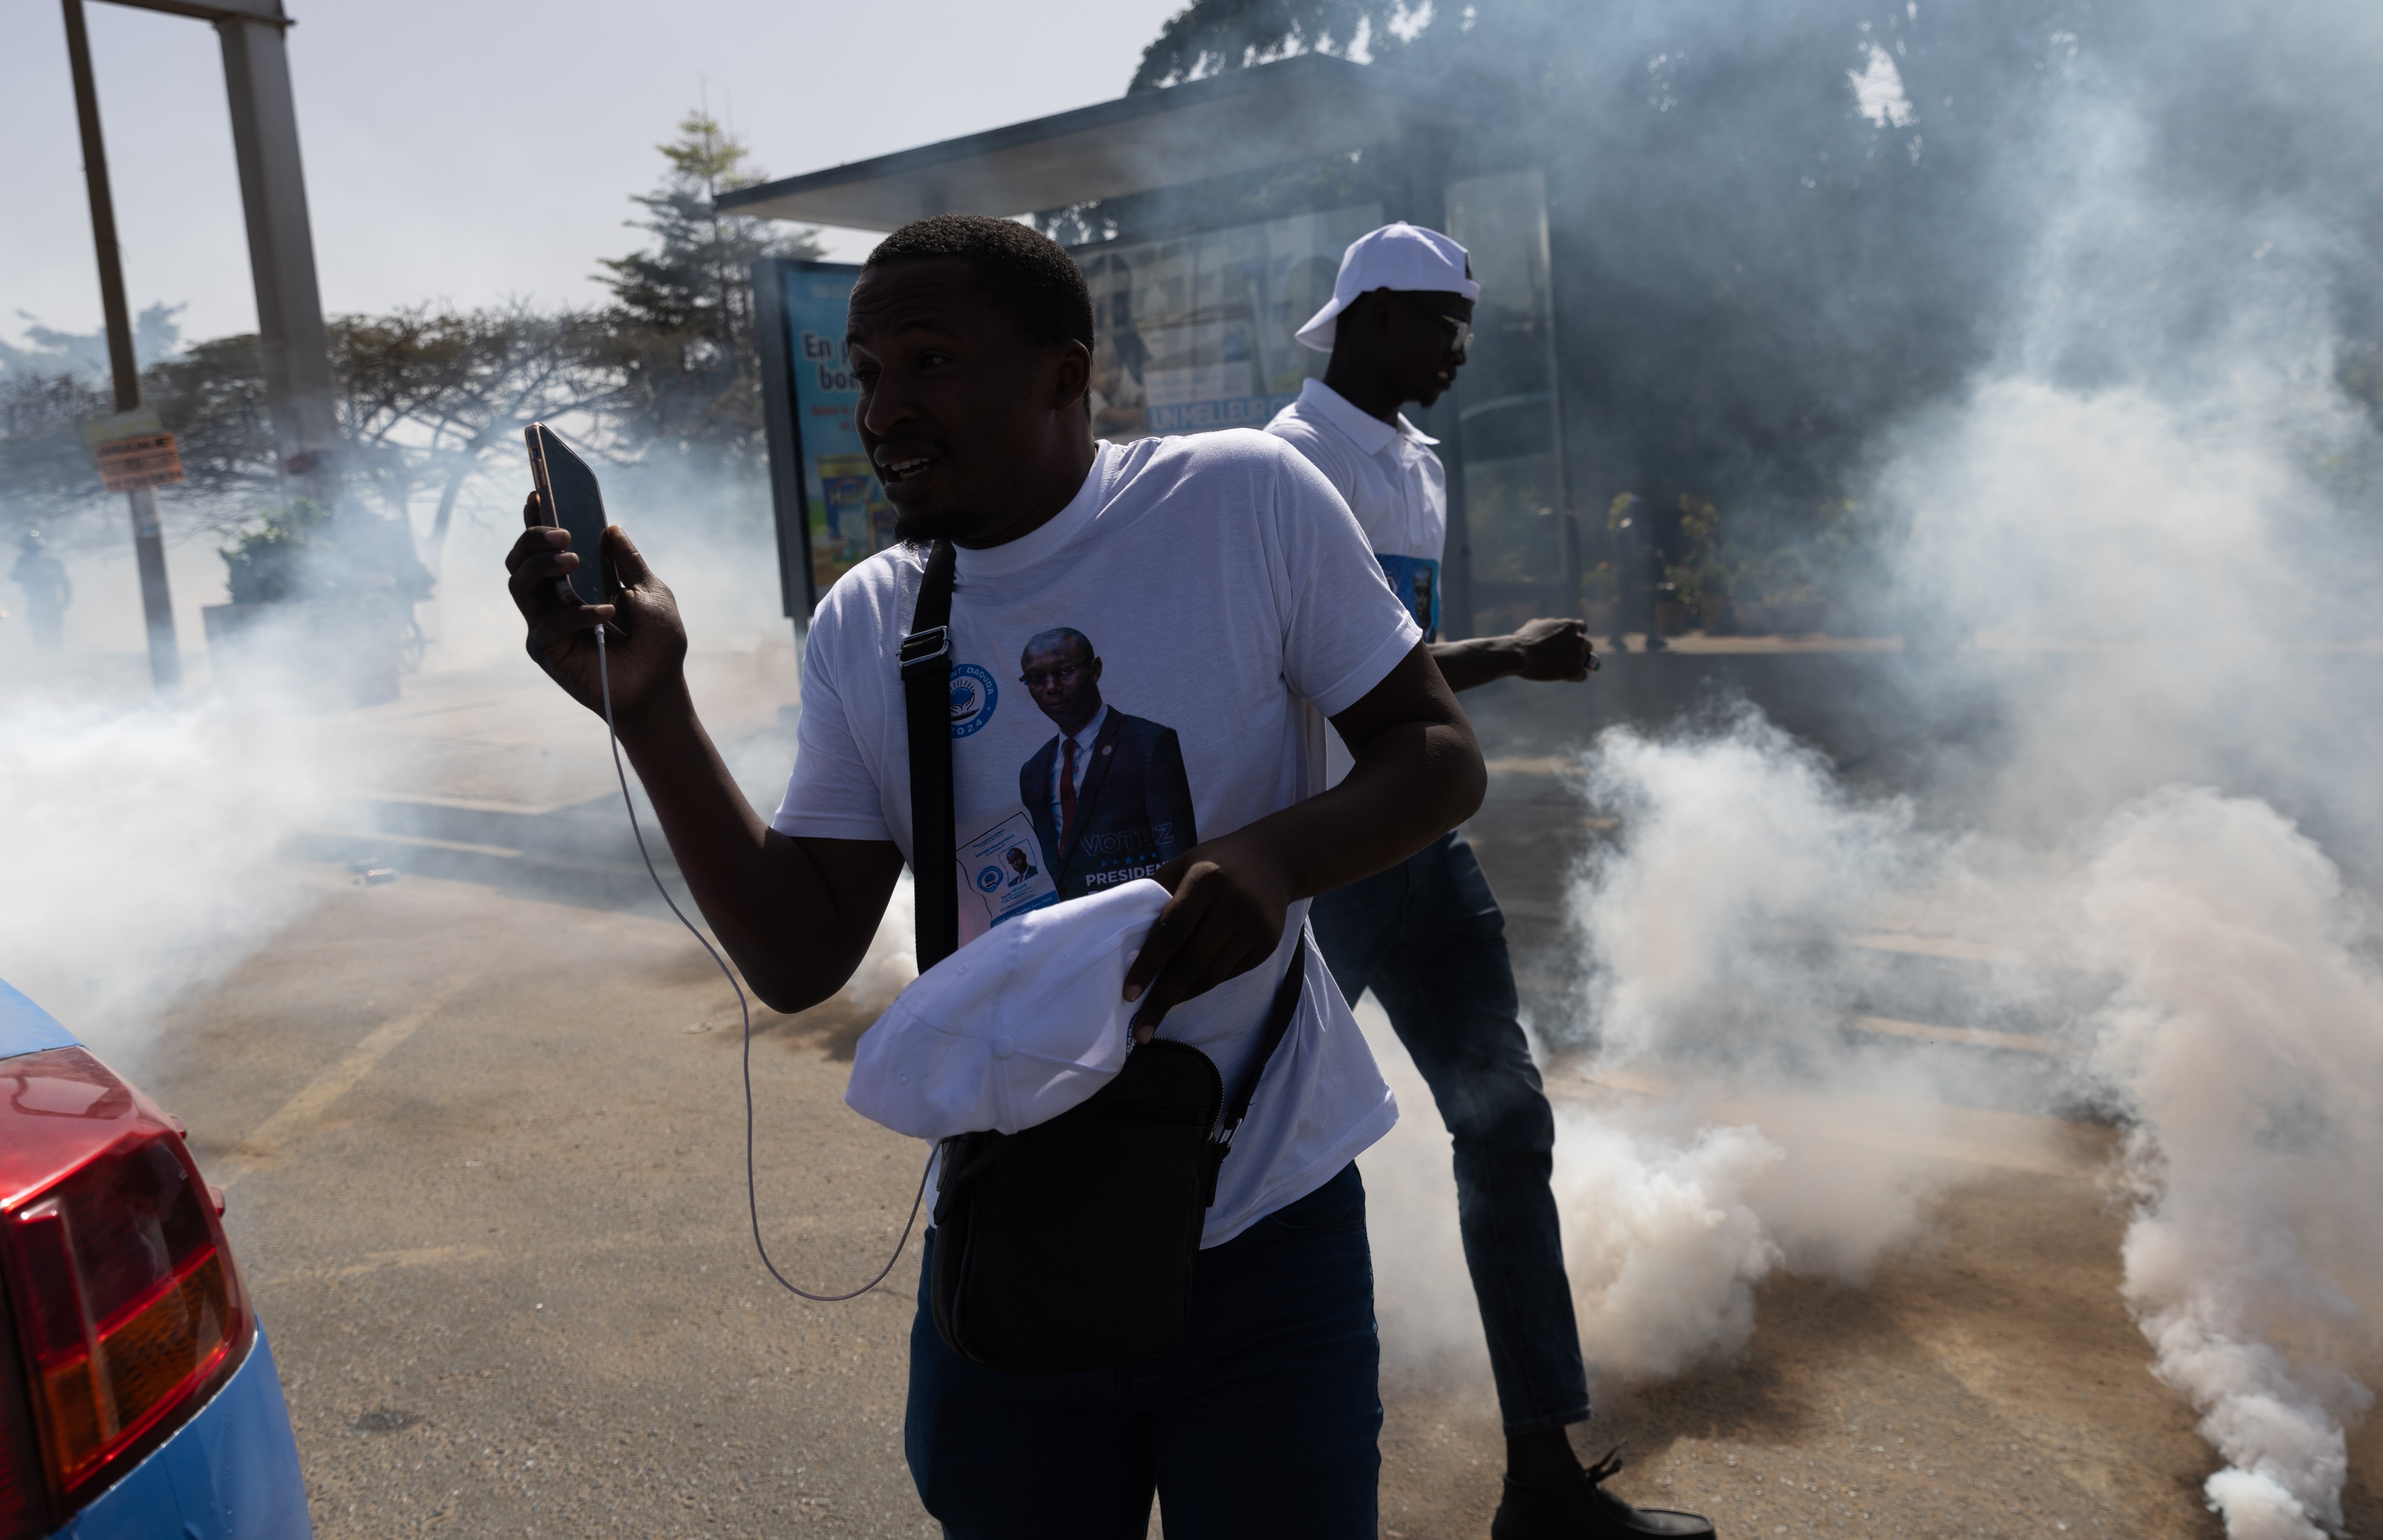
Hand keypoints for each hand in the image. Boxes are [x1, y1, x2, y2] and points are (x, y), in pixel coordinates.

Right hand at [504, 491, 689, 724]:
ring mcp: (545, 624)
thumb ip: (628, 562)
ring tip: (573, 559)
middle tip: (563, 534)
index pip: (544, 546)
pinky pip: (546, 625)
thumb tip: (611, 527)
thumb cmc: (658, 643)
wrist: (660, 689)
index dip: (535, 519)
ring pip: (519, 584)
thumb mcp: (651, 592)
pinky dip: (575, 614)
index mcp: (575, 580)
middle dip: (534, 538)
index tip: (538, 494)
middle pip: (520, 560)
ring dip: (543, 565)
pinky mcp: (546, 651)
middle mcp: (552, 599)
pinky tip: (605, 611)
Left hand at [1120, 833, 1294, 1040]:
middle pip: (1191, 962)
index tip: (1129, 994)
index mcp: (1206, 880)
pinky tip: (1183, 995)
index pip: (1171, 931)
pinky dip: (1202, 987)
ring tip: (1156, 1018)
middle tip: (1140, 1030)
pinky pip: (1227, 974)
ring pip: (1211, 975)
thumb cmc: (1215, 864)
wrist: (1274, 860)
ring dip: (1181, 999)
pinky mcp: (1267, 944)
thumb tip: (1127, 941)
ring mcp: (1254, 926)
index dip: (1148, 965)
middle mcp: (1233, 904)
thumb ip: (1156, 895)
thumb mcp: (1183, 865)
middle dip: (1162, 998)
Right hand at [1506, 616, 1595, 680]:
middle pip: (1587, 646)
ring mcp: (1579, 654)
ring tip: (1561, 669)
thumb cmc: (1524, 640)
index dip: (1575, 636)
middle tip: (1564, 660)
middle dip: (1578, 652)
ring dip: (1577, 665)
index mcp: (1570, 625)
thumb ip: (1550, 624)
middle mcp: (1579, 638)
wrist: (1519, 654)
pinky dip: (1574, 677)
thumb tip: (1553, 623)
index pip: (1583, 628)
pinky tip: (1562, 676)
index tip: (1568, 643)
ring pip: (1586, 661)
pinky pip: (1583, 676)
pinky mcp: (1576, 669)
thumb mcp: (1537, 625)